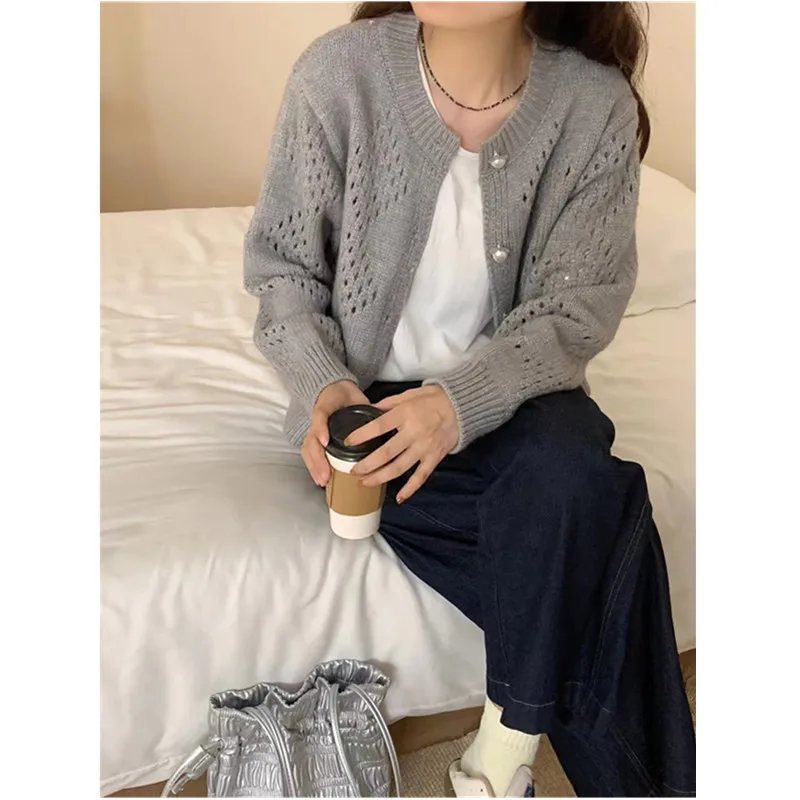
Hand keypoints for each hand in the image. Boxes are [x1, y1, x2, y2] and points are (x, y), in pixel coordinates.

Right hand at [302, 380, 368, 486]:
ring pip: (308, 450)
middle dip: (317, 459)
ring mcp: (315, 432)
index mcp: (326, 410)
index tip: (325, 441)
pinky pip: (310, 454)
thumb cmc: (343, 396)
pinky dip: (315, 468)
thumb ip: (365, 404)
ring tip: (322, 481)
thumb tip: (381, 415)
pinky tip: (322, 480)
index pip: (320, 416)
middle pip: (310, 442)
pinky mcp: (316, 439)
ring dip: (314, 466)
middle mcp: (318, 424)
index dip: (321, 428)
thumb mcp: (353, 395)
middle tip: (325, 475)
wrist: (335, 390)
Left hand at [347, 385, 457, 502]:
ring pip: (399, 467)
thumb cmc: (434, 399)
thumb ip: (389, 403)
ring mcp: (424, 447)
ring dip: (381, 477)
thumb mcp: (409, 394)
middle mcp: (413, 433)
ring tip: (365, 483)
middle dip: (367, 464)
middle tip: (353, 471)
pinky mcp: (434, 457)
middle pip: (386, 453)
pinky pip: (421, 476)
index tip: (347, 442)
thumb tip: (369, 410)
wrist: (462, 406)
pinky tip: (399, 498)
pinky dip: (410, 489)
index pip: (378, 427)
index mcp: (405, 415)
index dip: (361, 435)